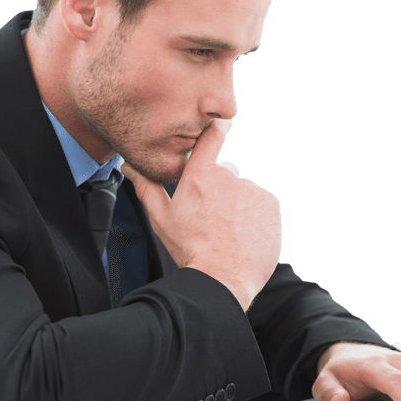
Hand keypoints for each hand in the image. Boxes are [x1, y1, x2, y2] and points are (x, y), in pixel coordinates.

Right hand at [121, 119, 281, 310]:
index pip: (211, 137)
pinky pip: (262, 204)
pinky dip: (256, 216)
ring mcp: (251, 189)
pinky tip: (245, 235)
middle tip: (214, 220)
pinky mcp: (270, 203)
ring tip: (230, 232)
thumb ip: (147, 187)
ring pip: (244, 192)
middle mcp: (228, 176)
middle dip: (222, 192)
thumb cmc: (190, 250)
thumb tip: (130, 167)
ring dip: (240, 206)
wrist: (223, 277)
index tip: (222, 124)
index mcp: (199, 176)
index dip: (216, 128)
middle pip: (226, 175)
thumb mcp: (162, 219)